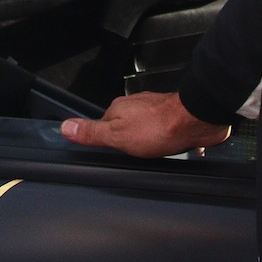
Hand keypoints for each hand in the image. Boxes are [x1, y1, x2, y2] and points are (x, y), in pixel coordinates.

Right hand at [61, 91, 229, 157]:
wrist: (195, 121)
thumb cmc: (159, 127)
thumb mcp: (117, 136)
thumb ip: (92, 133)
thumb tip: (66, 127)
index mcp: (118, 109)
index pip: (104, 125)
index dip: (107, 140)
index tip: (111, 150)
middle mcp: (136, 106)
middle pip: (125, 126)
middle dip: (129, 142)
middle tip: (134, 155)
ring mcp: (155, 109)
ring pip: (144, 129)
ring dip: (148, 141)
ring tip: (152, 152)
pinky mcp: (172, 116)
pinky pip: (162, 131)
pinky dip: (163, 140)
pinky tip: (168, 148)